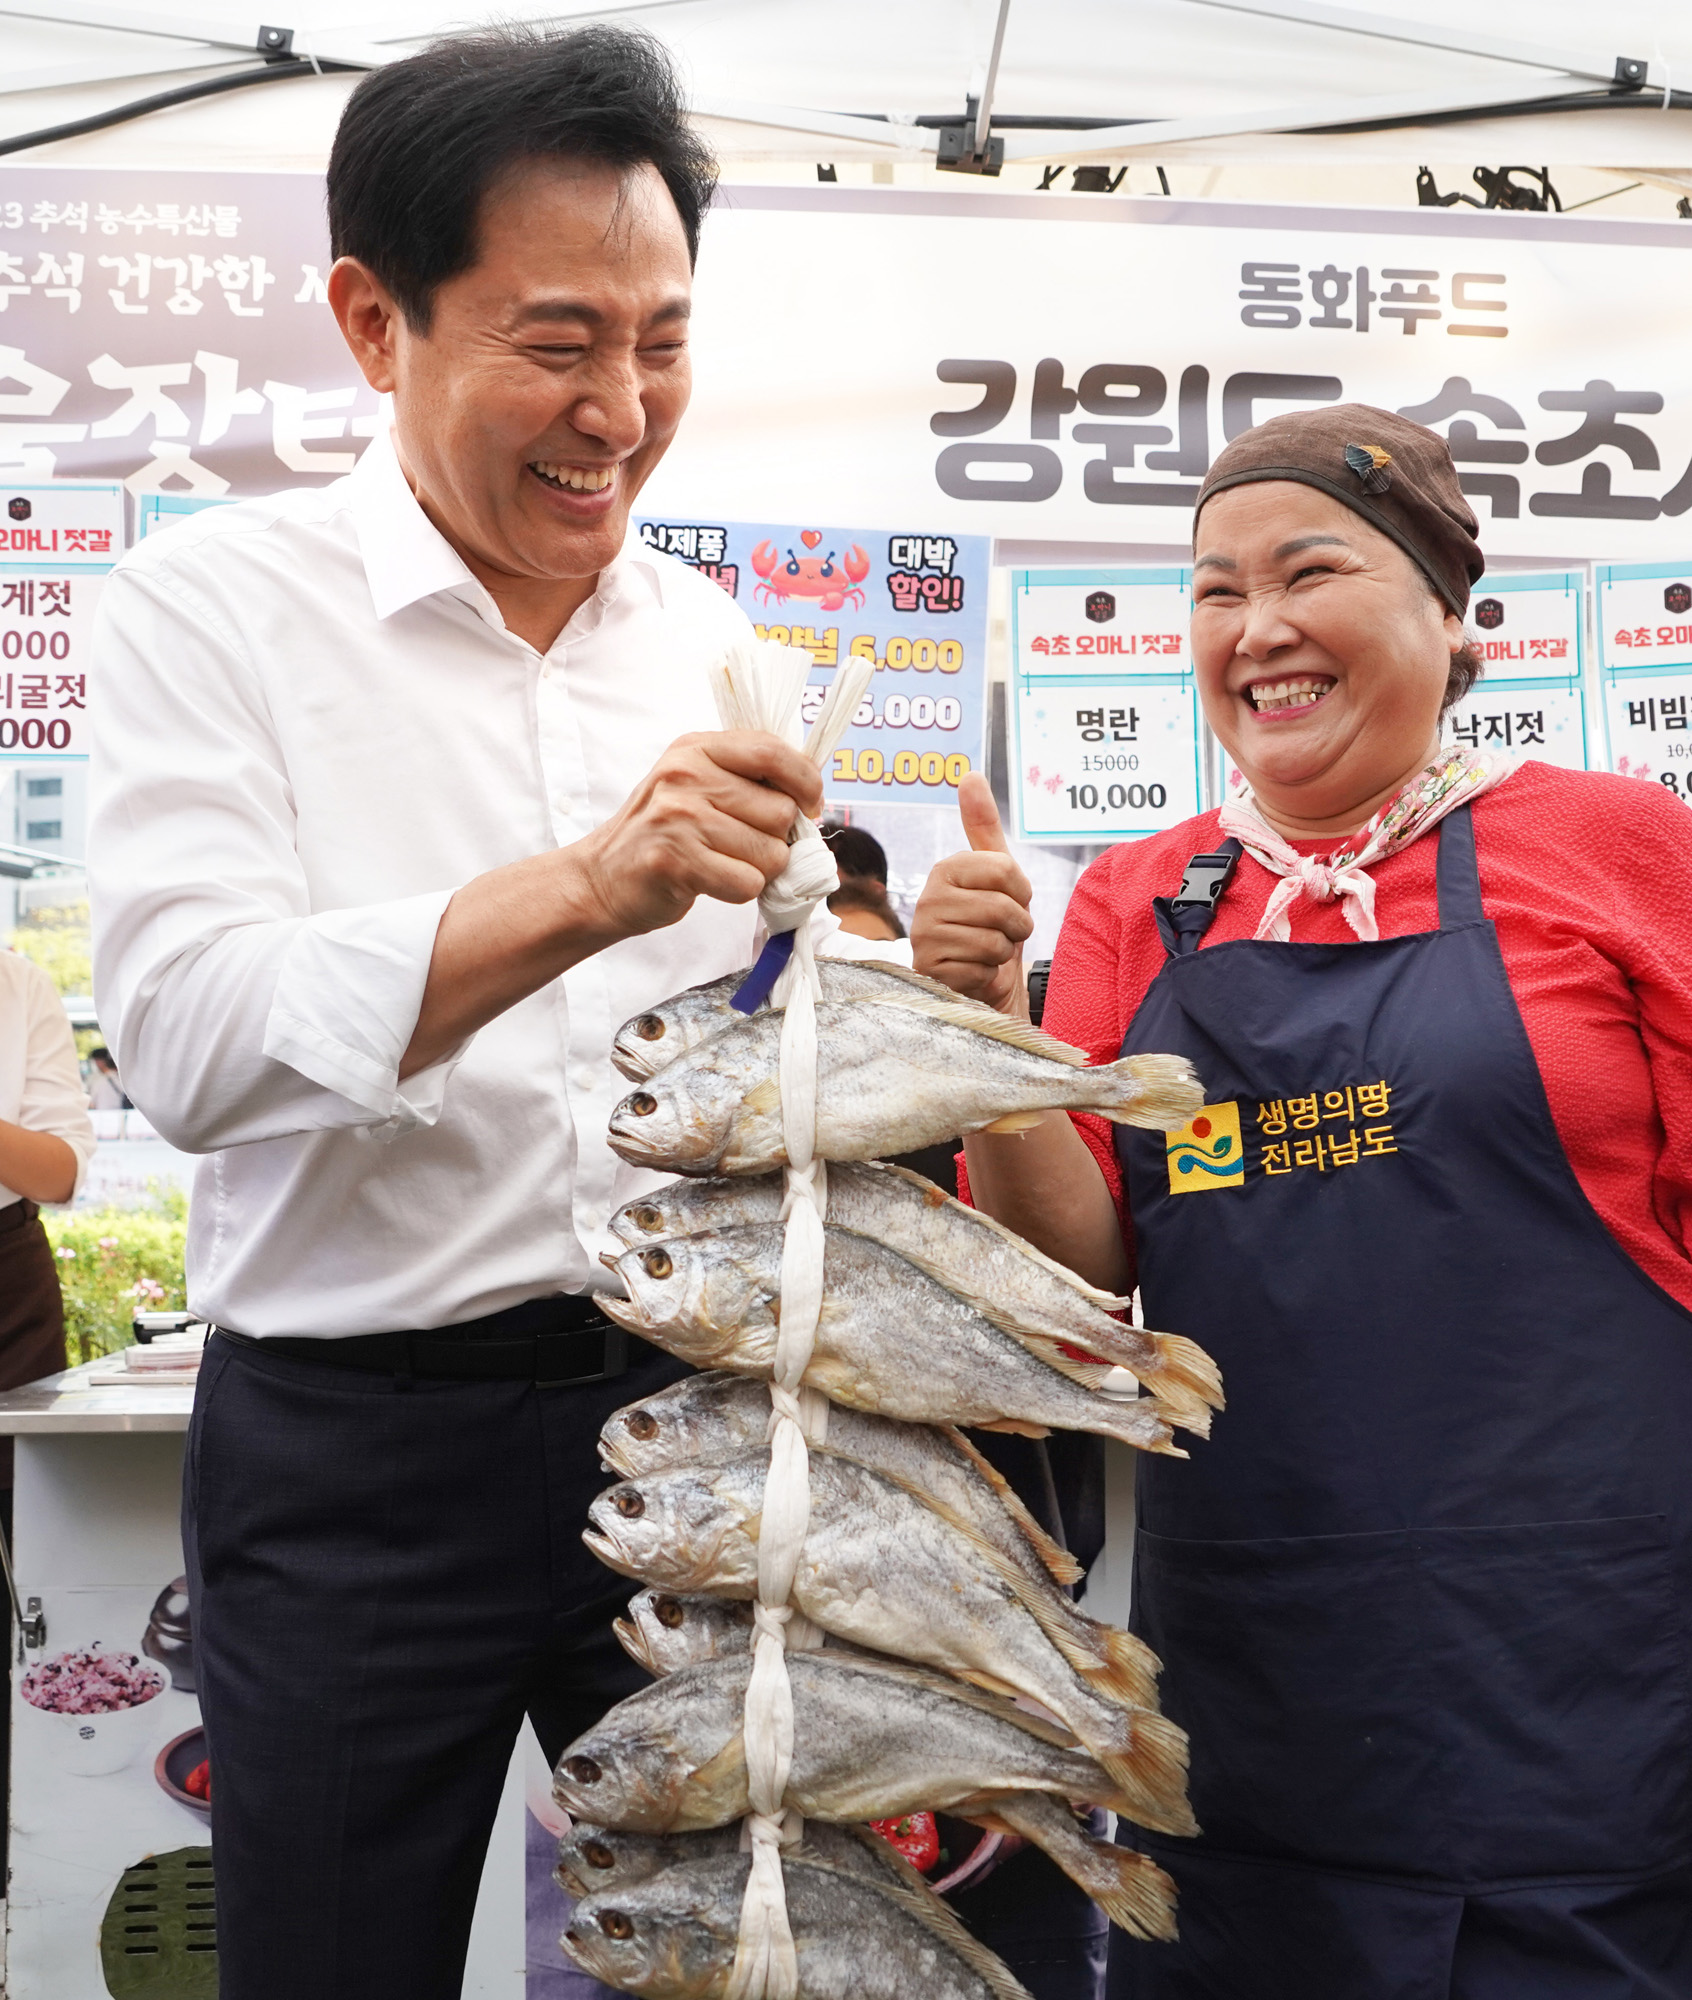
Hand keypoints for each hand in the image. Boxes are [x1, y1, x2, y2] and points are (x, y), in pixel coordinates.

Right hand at [566, 731, 822, 944]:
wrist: (600, 878)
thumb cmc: (661, 833)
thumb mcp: (693, 783)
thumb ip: (744, 777)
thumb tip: (811, 792)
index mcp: (696, 748)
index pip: (773, 752)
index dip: (805, 782)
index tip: (810, 804)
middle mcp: (686, 776)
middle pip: (780, 811)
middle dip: (776, 838)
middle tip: (742, 845)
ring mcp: (679, 818)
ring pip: (770, 852)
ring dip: (757, 868)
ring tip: (721, 862)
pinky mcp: (677, 861)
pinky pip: (747, 882)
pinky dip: (738, 890)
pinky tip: (710, 881)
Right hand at [911, 773, 1032, 1013]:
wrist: (983, 980)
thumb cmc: (993, 923)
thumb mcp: (997, 874)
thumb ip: (984, 826)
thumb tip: (970, 774)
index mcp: (945, 869)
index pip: (1006, 871)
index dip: (1022, 892)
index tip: (1013, 900)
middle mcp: (927, 900)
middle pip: (1003, 909)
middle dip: (1016, 927)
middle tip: (1003, 932)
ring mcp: (923, 937)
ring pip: (994, 942)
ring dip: (1003, 952)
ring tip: (988, 952)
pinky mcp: (928, 972)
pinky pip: (981, 970)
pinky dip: (988, 976)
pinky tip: (974, 972)